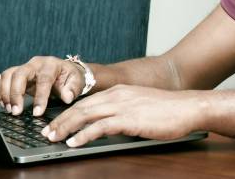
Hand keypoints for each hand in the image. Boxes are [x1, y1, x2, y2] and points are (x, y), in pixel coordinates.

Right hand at [0, 56, 84, 115]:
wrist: (65, 72)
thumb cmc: (70, 78)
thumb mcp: (77, 82)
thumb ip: (72, 89)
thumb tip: (67, 97)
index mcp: (51, 65)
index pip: (43, 80)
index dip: (39, 97)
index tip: (37, 113)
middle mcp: (35, 64)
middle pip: (19, 74)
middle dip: (15, 94)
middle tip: (16, 112)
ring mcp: (24, 68)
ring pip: (7, 75)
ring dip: (5, 93)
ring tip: (9, 110)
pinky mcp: (16, 74)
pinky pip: (2, 78)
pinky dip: (0, 91)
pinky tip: (4, 104)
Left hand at [41, 84, 205, 147]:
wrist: (188, 107)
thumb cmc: (169, 110)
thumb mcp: (141, 106)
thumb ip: (124, 112)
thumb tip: (109, 126)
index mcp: (119, 91)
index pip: (86, 101)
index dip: (68, 112)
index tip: (55, 122)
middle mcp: (117, 95)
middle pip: (80, 107)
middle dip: (60, 120)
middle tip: (46, 132)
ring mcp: (122, 106)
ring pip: (85, 114)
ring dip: (65, 127)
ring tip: (52, 138)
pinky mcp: (128, 119)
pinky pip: (99, 126)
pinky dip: (83, 135)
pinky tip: (74, 142)